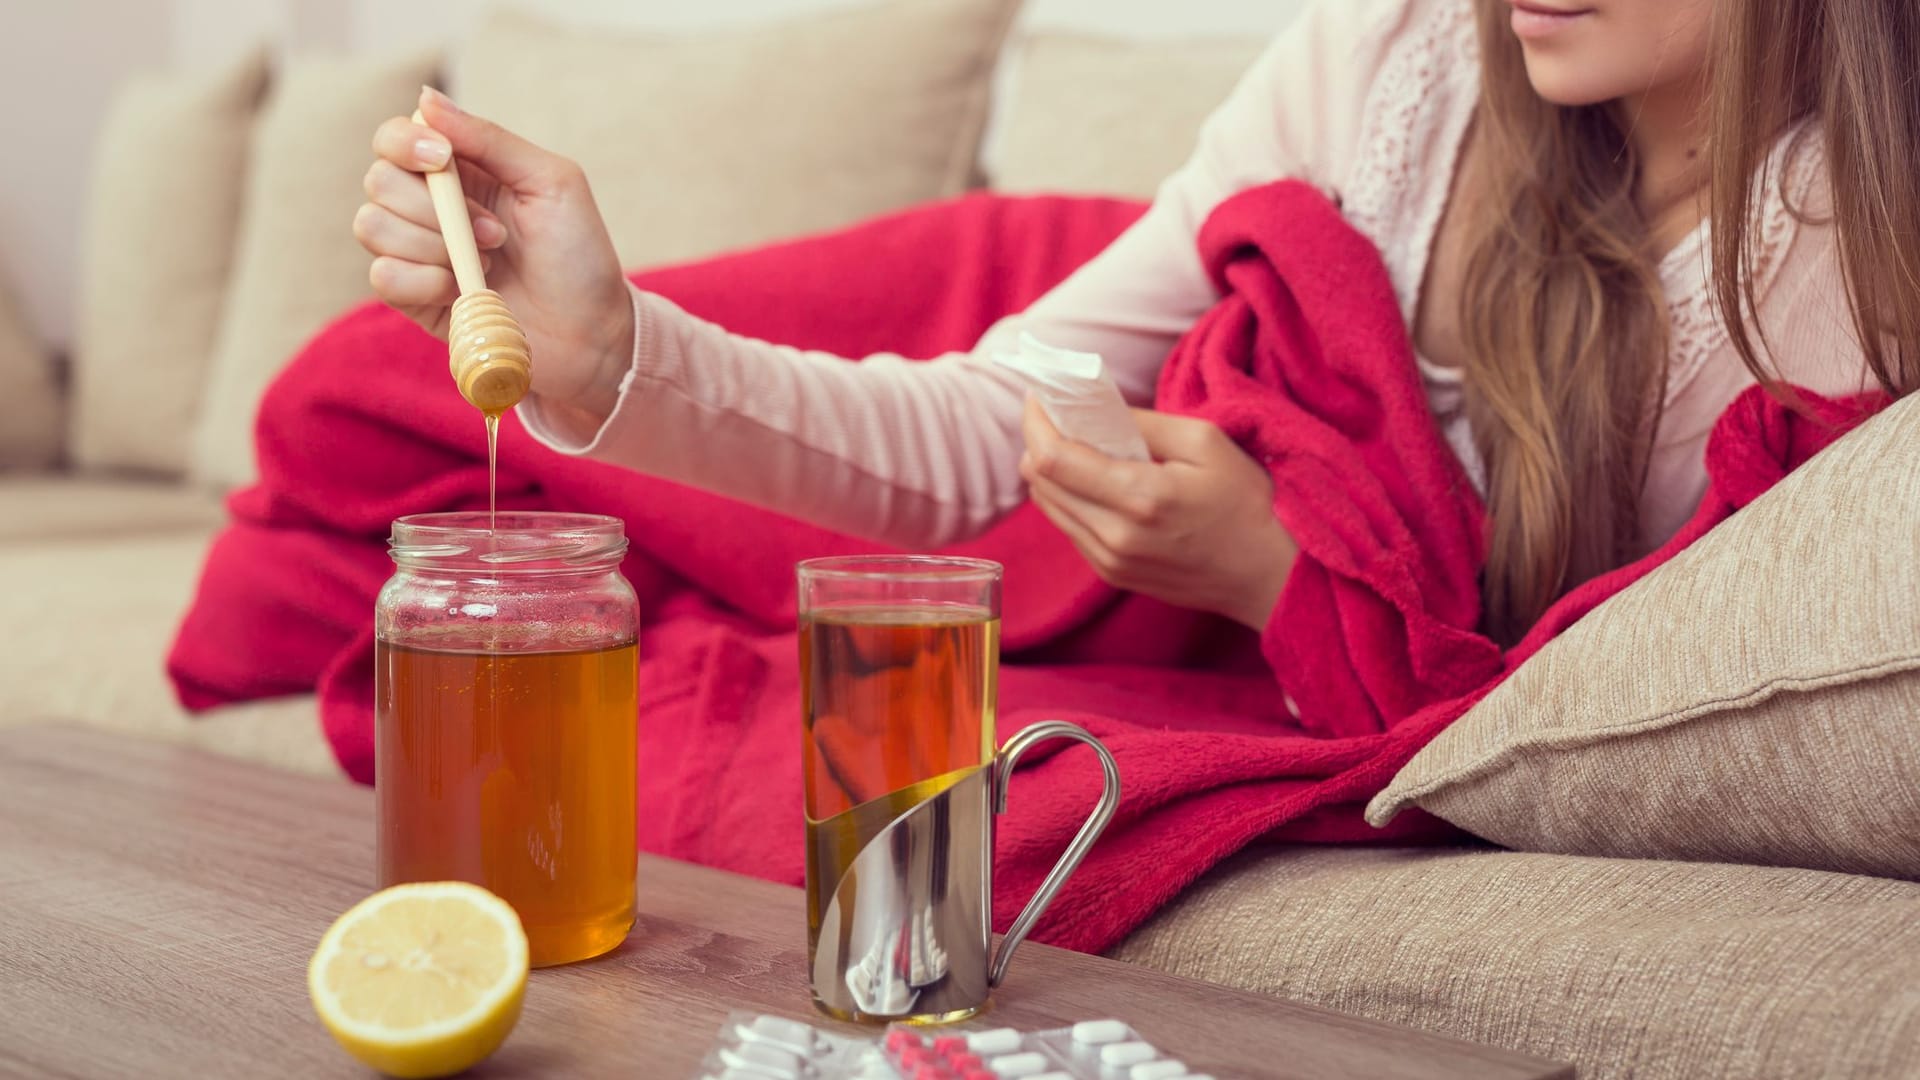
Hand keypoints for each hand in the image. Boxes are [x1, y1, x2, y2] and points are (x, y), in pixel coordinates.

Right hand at [356, 87, 633, 419]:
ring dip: (433, 245)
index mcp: (462, 170)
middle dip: (433, 206)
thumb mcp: (551, 182)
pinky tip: (462, 291)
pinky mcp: (414, 298)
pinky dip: (422, 281)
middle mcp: (430, 206)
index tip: (441, 159)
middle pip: (379, 179)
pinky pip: (383, 276)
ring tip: (487, 264)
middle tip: (495, 234)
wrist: (591, 333)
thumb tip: (426, 97)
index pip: (395, 138)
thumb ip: (490, 139)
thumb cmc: (580, 255)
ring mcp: (418, 252)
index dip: (405, 142)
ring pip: (373, 225)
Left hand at [1019, 399, 1296, 629]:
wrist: (1269, 573)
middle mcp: (1115, 537)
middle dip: (1039, 443)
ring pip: (1050, 508)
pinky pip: (1070, 530)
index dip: (1036, 423)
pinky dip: (1069, 499)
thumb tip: (1094, 411)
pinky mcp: (1113, 575)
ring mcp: (1111, 562)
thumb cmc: (1247, 501)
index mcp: (1139, 498)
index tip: (1039, 396)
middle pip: (1041, 484)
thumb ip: (1144, 426)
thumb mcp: (1205, 444)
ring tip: (1073, 444)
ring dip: (1050, 473)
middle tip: (1055, 416)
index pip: (1053, 459)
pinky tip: (1093, 481)